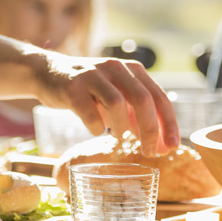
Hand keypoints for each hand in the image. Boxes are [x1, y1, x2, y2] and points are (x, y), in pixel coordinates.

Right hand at [34, 52, 178, 156]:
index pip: (159, 96)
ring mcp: (92, 75)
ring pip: (117, 103)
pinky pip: (89, 113)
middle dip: (150, 130)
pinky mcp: (71, 87)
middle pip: (142, 100)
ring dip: (121, 127)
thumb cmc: (88, 91)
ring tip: (118, 137)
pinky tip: (95, 130)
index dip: (169, 123)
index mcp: (131, 69)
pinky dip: (96, 127)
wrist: (47, 73)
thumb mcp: (116, 97)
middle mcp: (114, 68)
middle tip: (149, 152)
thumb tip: (161, 146)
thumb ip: (136, 117)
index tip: (173, 147)